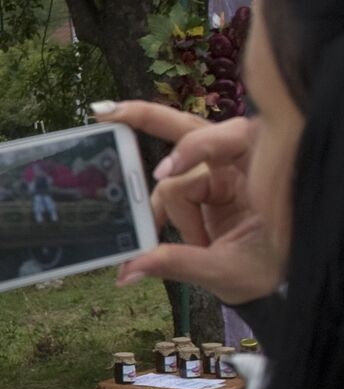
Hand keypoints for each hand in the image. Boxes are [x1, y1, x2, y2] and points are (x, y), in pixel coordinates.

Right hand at [94, 100, 282, 304]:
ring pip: (171, 177)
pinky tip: (154, 236)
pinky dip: (159, 214)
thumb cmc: (272, 266)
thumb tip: (128, 268)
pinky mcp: (203, 185)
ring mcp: (217, 172)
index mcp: (261, 168)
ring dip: (166, 211)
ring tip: (183, 244)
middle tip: (104, 115)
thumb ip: (178, 264)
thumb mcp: (228, 270)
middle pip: (186, 129)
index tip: (164, 173)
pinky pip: (169, 191)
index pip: (224, 139)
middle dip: (145, 119)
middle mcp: (238, 160)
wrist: (284, 272)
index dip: (191, 150)